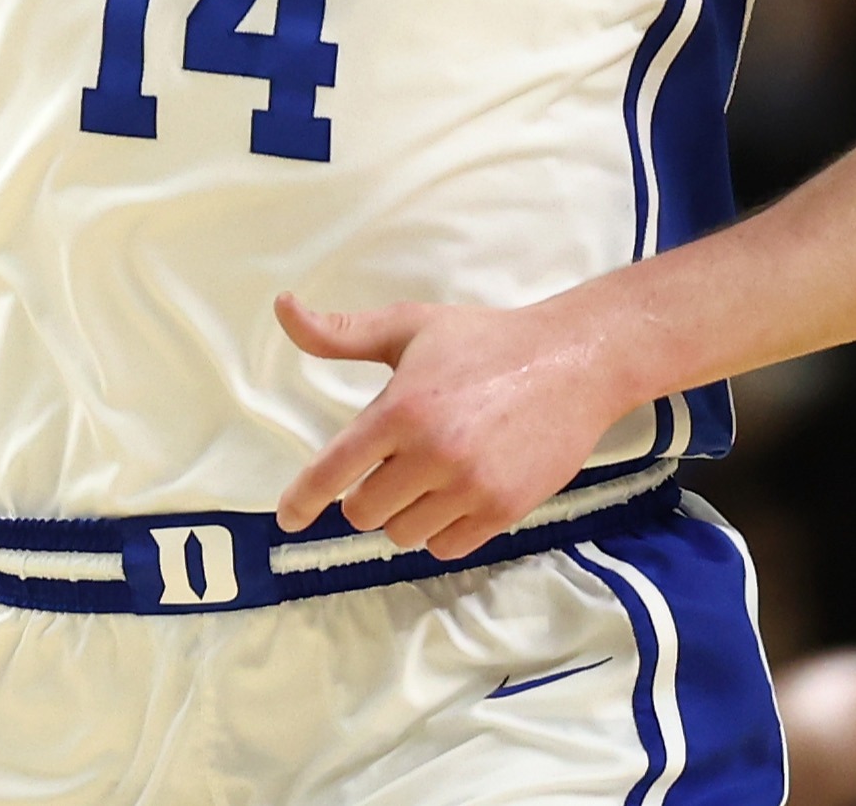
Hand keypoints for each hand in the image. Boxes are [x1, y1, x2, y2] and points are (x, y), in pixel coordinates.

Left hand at [271, 294, 638, 556]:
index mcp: (402, 409)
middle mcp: (433, 454)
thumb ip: (340, 332)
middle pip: (365, 511)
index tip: (288, 518)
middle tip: (391, 463)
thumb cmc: (483, 341)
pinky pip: (447, 547)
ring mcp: (471, 487)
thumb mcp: (409, 326)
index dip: (304, 498)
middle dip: (365, 493)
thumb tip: (283, 308)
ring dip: (402, 513)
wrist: (572, 363)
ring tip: (425, 475)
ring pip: (404, 533)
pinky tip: (450, 496)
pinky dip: (439, 530)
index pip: (335, 469)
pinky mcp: (505, 510)